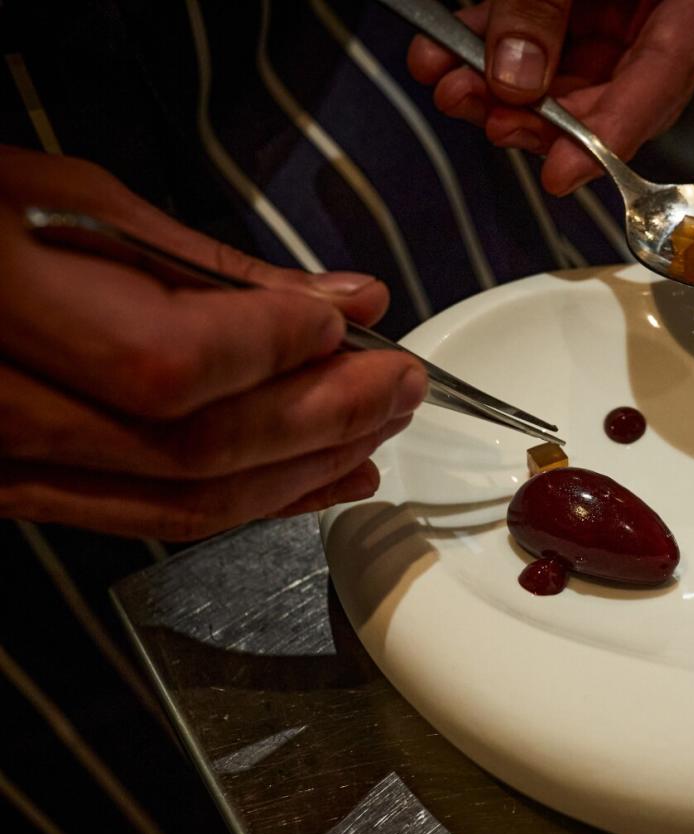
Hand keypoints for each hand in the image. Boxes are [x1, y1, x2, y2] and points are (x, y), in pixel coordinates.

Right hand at [0, 146, 424, 539]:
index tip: (352, 326)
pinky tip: (318, 479)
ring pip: (185, 499)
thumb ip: (216, 267)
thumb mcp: (76, 203)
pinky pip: (156, 517)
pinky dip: (253, 501)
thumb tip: (344, 300)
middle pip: (199, 446)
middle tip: (401, 384)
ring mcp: (9, 464)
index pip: (173, 358)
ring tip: (379, 435)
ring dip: (306, 472)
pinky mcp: (29, 491)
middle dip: (327, 417)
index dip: (279, 349)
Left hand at [407, 0, 693, 195]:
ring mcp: (621, 0)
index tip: (562, 176)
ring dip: (499, 84)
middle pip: (608, 88)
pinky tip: (450, 52)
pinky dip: (490, 41)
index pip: (663, 82)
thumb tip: (515, 72)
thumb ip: (547, 1)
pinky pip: (537, 25)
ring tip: (452, 84)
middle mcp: (662, 6)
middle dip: (536, 114)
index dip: (608, 138)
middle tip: (490, 119)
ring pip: (564, 64)